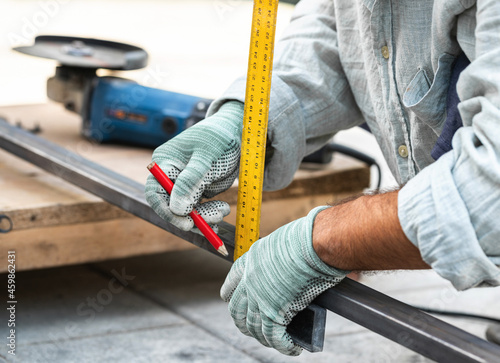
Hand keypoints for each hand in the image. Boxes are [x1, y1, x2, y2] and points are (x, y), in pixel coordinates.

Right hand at [145, 101, 243, 232]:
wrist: (237, 132)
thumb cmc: (219, 138)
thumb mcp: (206, 158)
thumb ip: (191, 182)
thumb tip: (176, 209)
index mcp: (165, 162)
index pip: (156, 192)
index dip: (167, 211)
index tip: (186, 222)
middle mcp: (172, 175)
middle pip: (172, 206)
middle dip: (191, 216)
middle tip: (212, 221)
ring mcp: (186, 184)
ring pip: (188, 210)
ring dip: (204, 216)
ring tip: (223, 210)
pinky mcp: (199, 189)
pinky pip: (200, 209)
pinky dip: (210, 213)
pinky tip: (223, 210)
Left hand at [220, 206, 347, 355]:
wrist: (314, 244)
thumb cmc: (305, 238)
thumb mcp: (279, 244)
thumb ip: (275, 260)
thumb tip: (285, 272)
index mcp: (249, 261)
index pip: (231, 285)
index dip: (231, 297)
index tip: (233, 303)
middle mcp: (249, 281)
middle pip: (237, 311)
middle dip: (245, 323)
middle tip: (254, 328)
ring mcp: (260, 298)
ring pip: (254, 328)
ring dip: (264, 338)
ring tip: (276, 341)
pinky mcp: (274, 312)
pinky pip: (274, 337)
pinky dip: (283, 346)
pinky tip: (292, 348)